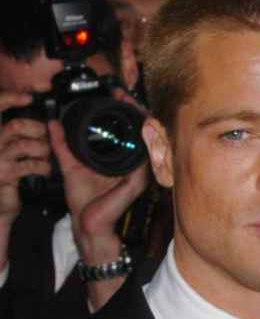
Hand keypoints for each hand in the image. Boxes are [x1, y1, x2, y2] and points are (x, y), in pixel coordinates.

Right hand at [0, 92, 50, 225]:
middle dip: (36, 129)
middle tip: (45, 137)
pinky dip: (42, 166)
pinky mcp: (6, 174)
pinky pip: (30, 164)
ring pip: (25, 144)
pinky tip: (44, 169)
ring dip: (42, 149)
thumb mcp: (7, 152)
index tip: (26, 97)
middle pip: (15, 125)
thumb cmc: (5, 176)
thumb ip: (16, 136)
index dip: (9, 99)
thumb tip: (39, 123)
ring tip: (45, 155)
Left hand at [49, 88, 148, 263]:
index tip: (117, 95)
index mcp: (122, 161)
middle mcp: (135, 166)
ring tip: (130, 103)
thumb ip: (62, 145)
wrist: (88, 223)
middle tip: (124, 94)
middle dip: (136, 110)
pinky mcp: (136, 181)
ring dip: (141, 120)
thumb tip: (54, 124)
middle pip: (142, 133)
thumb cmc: (85, 201)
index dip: (126, 112)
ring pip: (146, 141)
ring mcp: (139, 173)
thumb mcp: (70, 165)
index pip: (130, 133)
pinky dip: (142, 140)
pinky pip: (143, 157)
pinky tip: (138, 126)